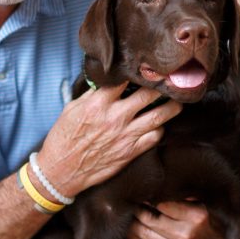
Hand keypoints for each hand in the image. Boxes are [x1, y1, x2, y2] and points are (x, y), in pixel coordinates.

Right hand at [37, 82, 181, 196]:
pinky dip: (161, 128)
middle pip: (148, 94)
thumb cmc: (64, 138)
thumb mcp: (72, 109)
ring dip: (172, 106)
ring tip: (178, 100)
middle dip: (161, 85)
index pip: (124, 80)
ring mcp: (125, 135)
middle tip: (170, 80)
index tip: (146, 66)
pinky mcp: (131, 152)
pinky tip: (161, 124)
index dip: (137, 71)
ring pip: (159, 115)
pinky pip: (155, 136)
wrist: (61, 171)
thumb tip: (110, 81)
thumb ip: (93, 94)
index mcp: (98, 104)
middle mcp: (115, 118)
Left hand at [127, 200, 225, 238]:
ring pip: (145, 238)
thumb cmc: (213, 214)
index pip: (161, 204)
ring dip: (131, 227)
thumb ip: (182, 193)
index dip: (146, 197)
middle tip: (126, 203)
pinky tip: (131, 233)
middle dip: (135, 211)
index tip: (138, 192)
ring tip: (124, 217)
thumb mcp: (203, 198)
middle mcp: (188, 236)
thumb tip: (155, 186)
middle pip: (150, 222)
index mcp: (197, 216)